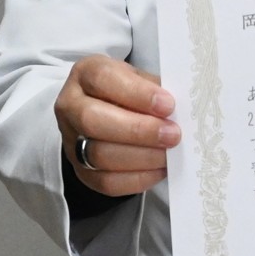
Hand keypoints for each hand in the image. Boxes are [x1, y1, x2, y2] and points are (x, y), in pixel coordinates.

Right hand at [53, 56, 179, 196]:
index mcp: (86, 73)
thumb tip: (184, 108)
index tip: (168, 105)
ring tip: (169, 153)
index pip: (103, 79)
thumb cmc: (130, 89)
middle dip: (139, 130)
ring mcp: (71, 140)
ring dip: (141, 157)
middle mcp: (70, 106)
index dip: (137, 94)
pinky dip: (137, 178)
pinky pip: (105, 181)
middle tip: (173, 134)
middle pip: (93, 120)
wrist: (107, 109)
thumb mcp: (141, 77)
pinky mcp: (80, 170)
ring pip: (98, 154)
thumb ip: (156, 88)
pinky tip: (160, 170)